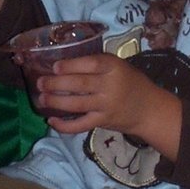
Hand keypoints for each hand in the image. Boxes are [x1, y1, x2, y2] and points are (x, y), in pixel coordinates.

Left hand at [37, 53, 181, 157]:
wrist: (149, 109)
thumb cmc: (131, 83)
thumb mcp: (119, 66)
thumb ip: (97, 64)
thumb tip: (64, 63)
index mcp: (113, 67)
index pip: (90, 64)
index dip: (70, 65)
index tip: (54, 66)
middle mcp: (110, 85)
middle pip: (79, 84)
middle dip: (56, 83)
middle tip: (40, 83)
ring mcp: (106, 105)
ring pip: (76, 104)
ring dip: (56, 102)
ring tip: (41, 99)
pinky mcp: (103, 121)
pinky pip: (80, 125)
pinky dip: (65, 125)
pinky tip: (52, 121)